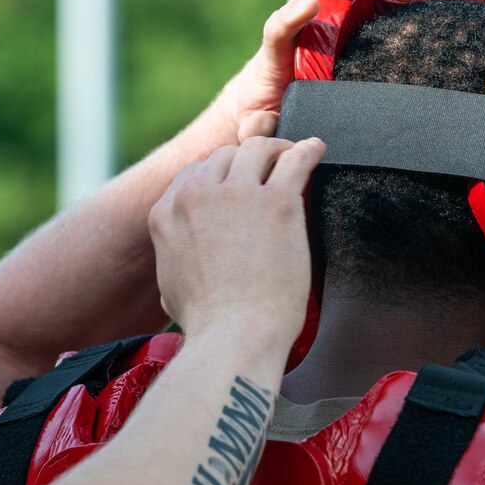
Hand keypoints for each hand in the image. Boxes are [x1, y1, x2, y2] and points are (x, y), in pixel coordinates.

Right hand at [149, 136, 323, 344]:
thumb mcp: (169, 285)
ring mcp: (238, 193)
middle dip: (247, 159)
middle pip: (226, 155)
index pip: (194, 172)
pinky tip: (316, 150)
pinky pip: (296, 159)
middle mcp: (197, 195)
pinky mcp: (277, 201)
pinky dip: (308, 149)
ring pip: (258, 148)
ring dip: (276, 149)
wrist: (234, 336)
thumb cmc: (208, 323)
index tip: (236, 179)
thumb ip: (174, 257)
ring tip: (292, 155)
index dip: (219, 173)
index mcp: (168, 213)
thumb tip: (182, 258)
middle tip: (268, 168)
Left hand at [223, 0, 436, 140]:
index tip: (309, 8)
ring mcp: (331, 5)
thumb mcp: (261, 121)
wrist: (280, 93)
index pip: (278, 24)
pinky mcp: (357, 7)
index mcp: (278, 47)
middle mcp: (303, 14)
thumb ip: (257, 126)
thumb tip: (257, 132)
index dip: (290, 15)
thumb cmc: (273, 108)